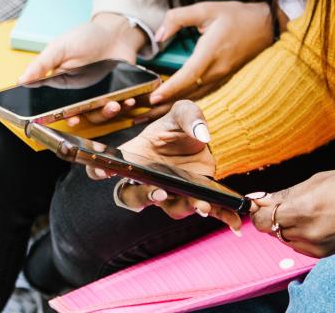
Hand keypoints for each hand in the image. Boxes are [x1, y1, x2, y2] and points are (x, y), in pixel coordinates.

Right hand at [19, 13, 147, 121]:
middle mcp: (79, 94)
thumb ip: (42, 64)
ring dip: (106, 113)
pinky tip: (127, 100)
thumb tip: (21, 80)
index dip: (60, 116)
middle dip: (84, 118)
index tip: (67, 118)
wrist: (117, 31)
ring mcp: (98, 94)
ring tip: (114, 105)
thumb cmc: (87, 36)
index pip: (56, 106)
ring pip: (99, 113)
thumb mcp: (60, 47)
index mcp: (61, 84)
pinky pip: (119, 106)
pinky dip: (124, 106)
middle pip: (79, 114)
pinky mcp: (116, 93)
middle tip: (86, 115)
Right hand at [98, 101, 242, 229]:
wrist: (204, 138)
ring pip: (171, 207)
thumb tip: (202, 134)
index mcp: (134, 158)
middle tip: (158, 192)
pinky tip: (235, 222)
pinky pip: (203, 210)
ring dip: (185, 207)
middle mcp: (148, 180)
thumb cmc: (181, 126)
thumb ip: (190, 116)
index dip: (99, 171)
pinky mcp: (194, 196)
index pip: (104, 168)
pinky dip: (220, 217)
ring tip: (202, 205)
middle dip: (145, 197)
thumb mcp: (184, 112)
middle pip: (134, 197)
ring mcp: (171, 192)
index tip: (104, 170)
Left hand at [148, 1, 275, 107]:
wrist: (268, 26)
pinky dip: (185, 101)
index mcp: (212, 52)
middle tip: (140, 113)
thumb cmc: (236, 16)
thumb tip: (158, 35)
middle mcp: (217, 70)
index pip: (187, 76)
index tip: (152, 97)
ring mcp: (222, 77)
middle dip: (163, 105)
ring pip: (194, 97)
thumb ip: (178, 18)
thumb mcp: (206, 8)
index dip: (170, 89)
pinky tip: (171, 106)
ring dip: (172, 107)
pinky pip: (202, 94)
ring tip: (150, 114)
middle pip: (187, 93)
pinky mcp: (224, 79)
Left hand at [250, 168, 334, 257]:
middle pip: (273, 230)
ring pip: (288, 239)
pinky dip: (305, 235)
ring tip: (313, 209)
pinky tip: (323, 220)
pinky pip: (304, 247)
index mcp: (304, 209)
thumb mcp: (321, 179)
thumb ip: (288, 193)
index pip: (262, 219)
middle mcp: (309, 233)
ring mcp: (319, 248)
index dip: (260, 210)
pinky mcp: (329, 256)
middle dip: (277, 216)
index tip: (263, 201)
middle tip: (292, 201)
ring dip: (291, 226)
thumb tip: (262, 199)